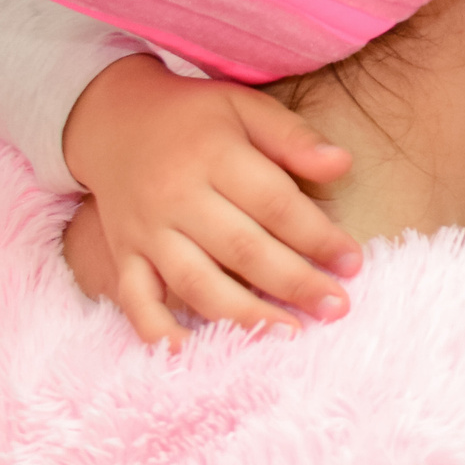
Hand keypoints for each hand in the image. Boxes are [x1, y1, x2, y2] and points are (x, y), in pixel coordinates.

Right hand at [62, 55, 359, 342]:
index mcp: (213, 155)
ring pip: (196, 282)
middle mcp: (176, 197)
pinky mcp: (122, 254)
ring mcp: (145, 231)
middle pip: (241, 248)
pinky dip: (158, 332)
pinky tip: (191, 356)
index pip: (274, 203)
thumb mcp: (245, 107)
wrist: (111, 121)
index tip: (353, 263)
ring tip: (287, 335)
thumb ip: (292, 137)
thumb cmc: (195, 117)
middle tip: (336, 308)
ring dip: (243, 315)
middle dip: (293, 282)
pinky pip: (136, 300)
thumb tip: (342, 164)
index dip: (317, 236)